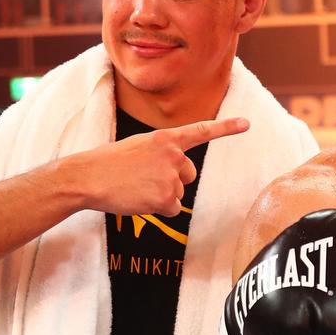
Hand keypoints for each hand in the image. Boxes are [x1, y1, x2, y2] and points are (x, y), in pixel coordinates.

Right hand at [72, 117, 248, 216]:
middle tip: (143, 179)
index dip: (226, 128)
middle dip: (172, 181)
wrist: (88, 177)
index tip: (247, 124)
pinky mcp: (165, 198)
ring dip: (160, 196)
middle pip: (188, 175)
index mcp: (165, 138)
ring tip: (135, 188)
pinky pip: (173, 210)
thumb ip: (163, 154)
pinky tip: (139, 201)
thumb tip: (178, 178)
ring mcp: (170, 177)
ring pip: (178, 194)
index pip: (201, 131)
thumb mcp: (139, 147)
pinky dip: (158, 210)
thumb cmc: (109, 163)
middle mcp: (173, 155)